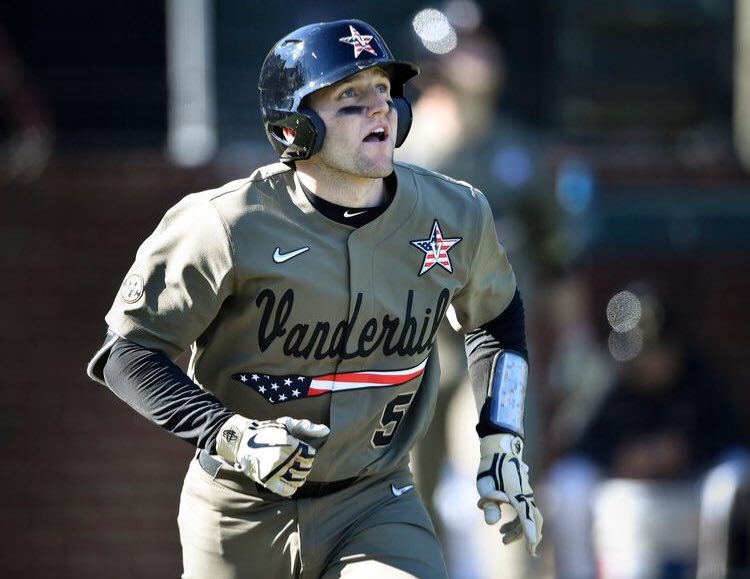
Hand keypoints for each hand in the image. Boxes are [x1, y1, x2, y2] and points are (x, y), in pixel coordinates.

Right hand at [216, 415, 329, 496]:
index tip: (303, 450)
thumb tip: (326, 431)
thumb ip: (307, 427)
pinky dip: (292, 487)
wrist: (242, 440)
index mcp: (287, 443)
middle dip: (305, 464)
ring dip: (299, 475)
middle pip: (305, 467)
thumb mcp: (286, 423)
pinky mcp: (267, 481)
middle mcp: (281, 458)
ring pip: (298, 480)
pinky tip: (289, 479)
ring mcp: (273, 471)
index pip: (309, 455)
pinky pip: (287, 490)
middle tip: (297, 459)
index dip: (309, 453)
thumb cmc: (268, 430)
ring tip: (293, 468)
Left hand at [476, 433, 542, 555]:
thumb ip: (489, 505)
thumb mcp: (486, 487)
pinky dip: (516, 520)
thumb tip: (492, 523)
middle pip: (533, 520)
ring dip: (518, 529)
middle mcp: (526, 495)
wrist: (499, 448)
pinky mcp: (521, 491)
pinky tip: (502, 525)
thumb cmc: (491, 466)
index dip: (529, 534)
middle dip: (530, 536)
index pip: (527, 518)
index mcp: (518, 495)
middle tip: (528, 551)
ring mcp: (525, 493)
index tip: (531, 548)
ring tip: (503, 538)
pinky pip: (523, 509)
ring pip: (527, 515)